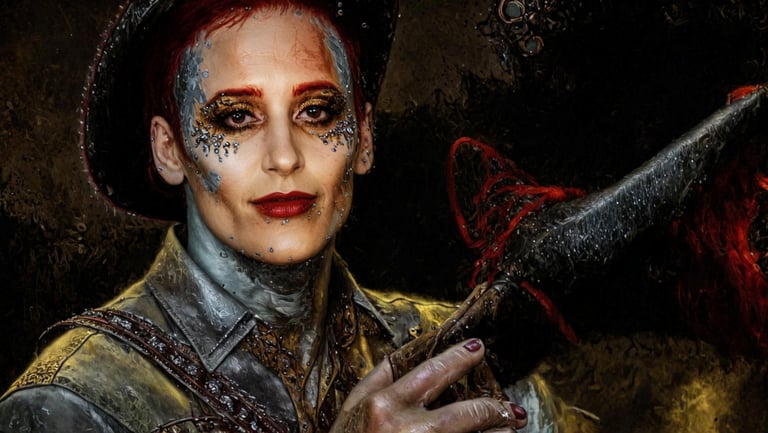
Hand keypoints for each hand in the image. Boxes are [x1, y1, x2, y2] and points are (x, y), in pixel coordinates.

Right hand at [330, 339, 527, 432]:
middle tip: (510, 408)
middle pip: (466, 413)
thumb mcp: (349, 412)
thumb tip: (398, 358)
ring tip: (508, 427)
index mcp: (384, 406)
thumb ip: (374, 382)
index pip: (432, 372)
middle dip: (493, 408)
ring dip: (496, 432)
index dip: (460, 358)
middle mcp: (406, 429)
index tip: (478, 349)